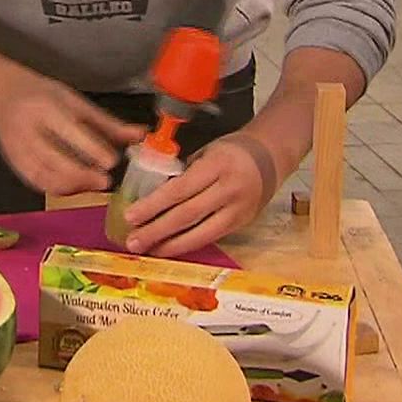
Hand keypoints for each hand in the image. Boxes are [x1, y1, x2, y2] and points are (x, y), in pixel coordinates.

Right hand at [0, 71, 146, 196]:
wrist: (2, 95)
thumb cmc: (43, 95)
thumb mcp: (75, 101)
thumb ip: (108, 123)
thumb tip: (141, 136)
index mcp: (44, 107)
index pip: (68, 130)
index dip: (91, 148)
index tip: (113, 161)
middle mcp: (27, 129)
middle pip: (53, 158)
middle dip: (81, 174)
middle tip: (107, 182)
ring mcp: (17, 149)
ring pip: (43, 176)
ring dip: (72, 185)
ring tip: (95, 185)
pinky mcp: (14, 164)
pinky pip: (37, 183)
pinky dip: (59, 189)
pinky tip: (77, 187)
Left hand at [121, 135, 276, 257]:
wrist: (270, 157)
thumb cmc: (232, 151)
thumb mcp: (207, 152)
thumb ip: (183, 173)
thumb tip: (152, 194)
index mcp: (217, 165)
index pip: (180, 189)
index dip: (153, 205)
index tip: (131, 215)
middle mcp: (229, 190)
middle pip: (187, 215)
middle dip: (156, 230)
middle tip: (133, 241)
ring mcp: (238, 210)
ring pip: (200, 233)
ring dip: (170, 245)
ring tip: (148, 250)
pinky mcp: (241, 224)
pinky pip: (211, 237)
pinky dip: (188, 244)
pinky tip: (170, 248)